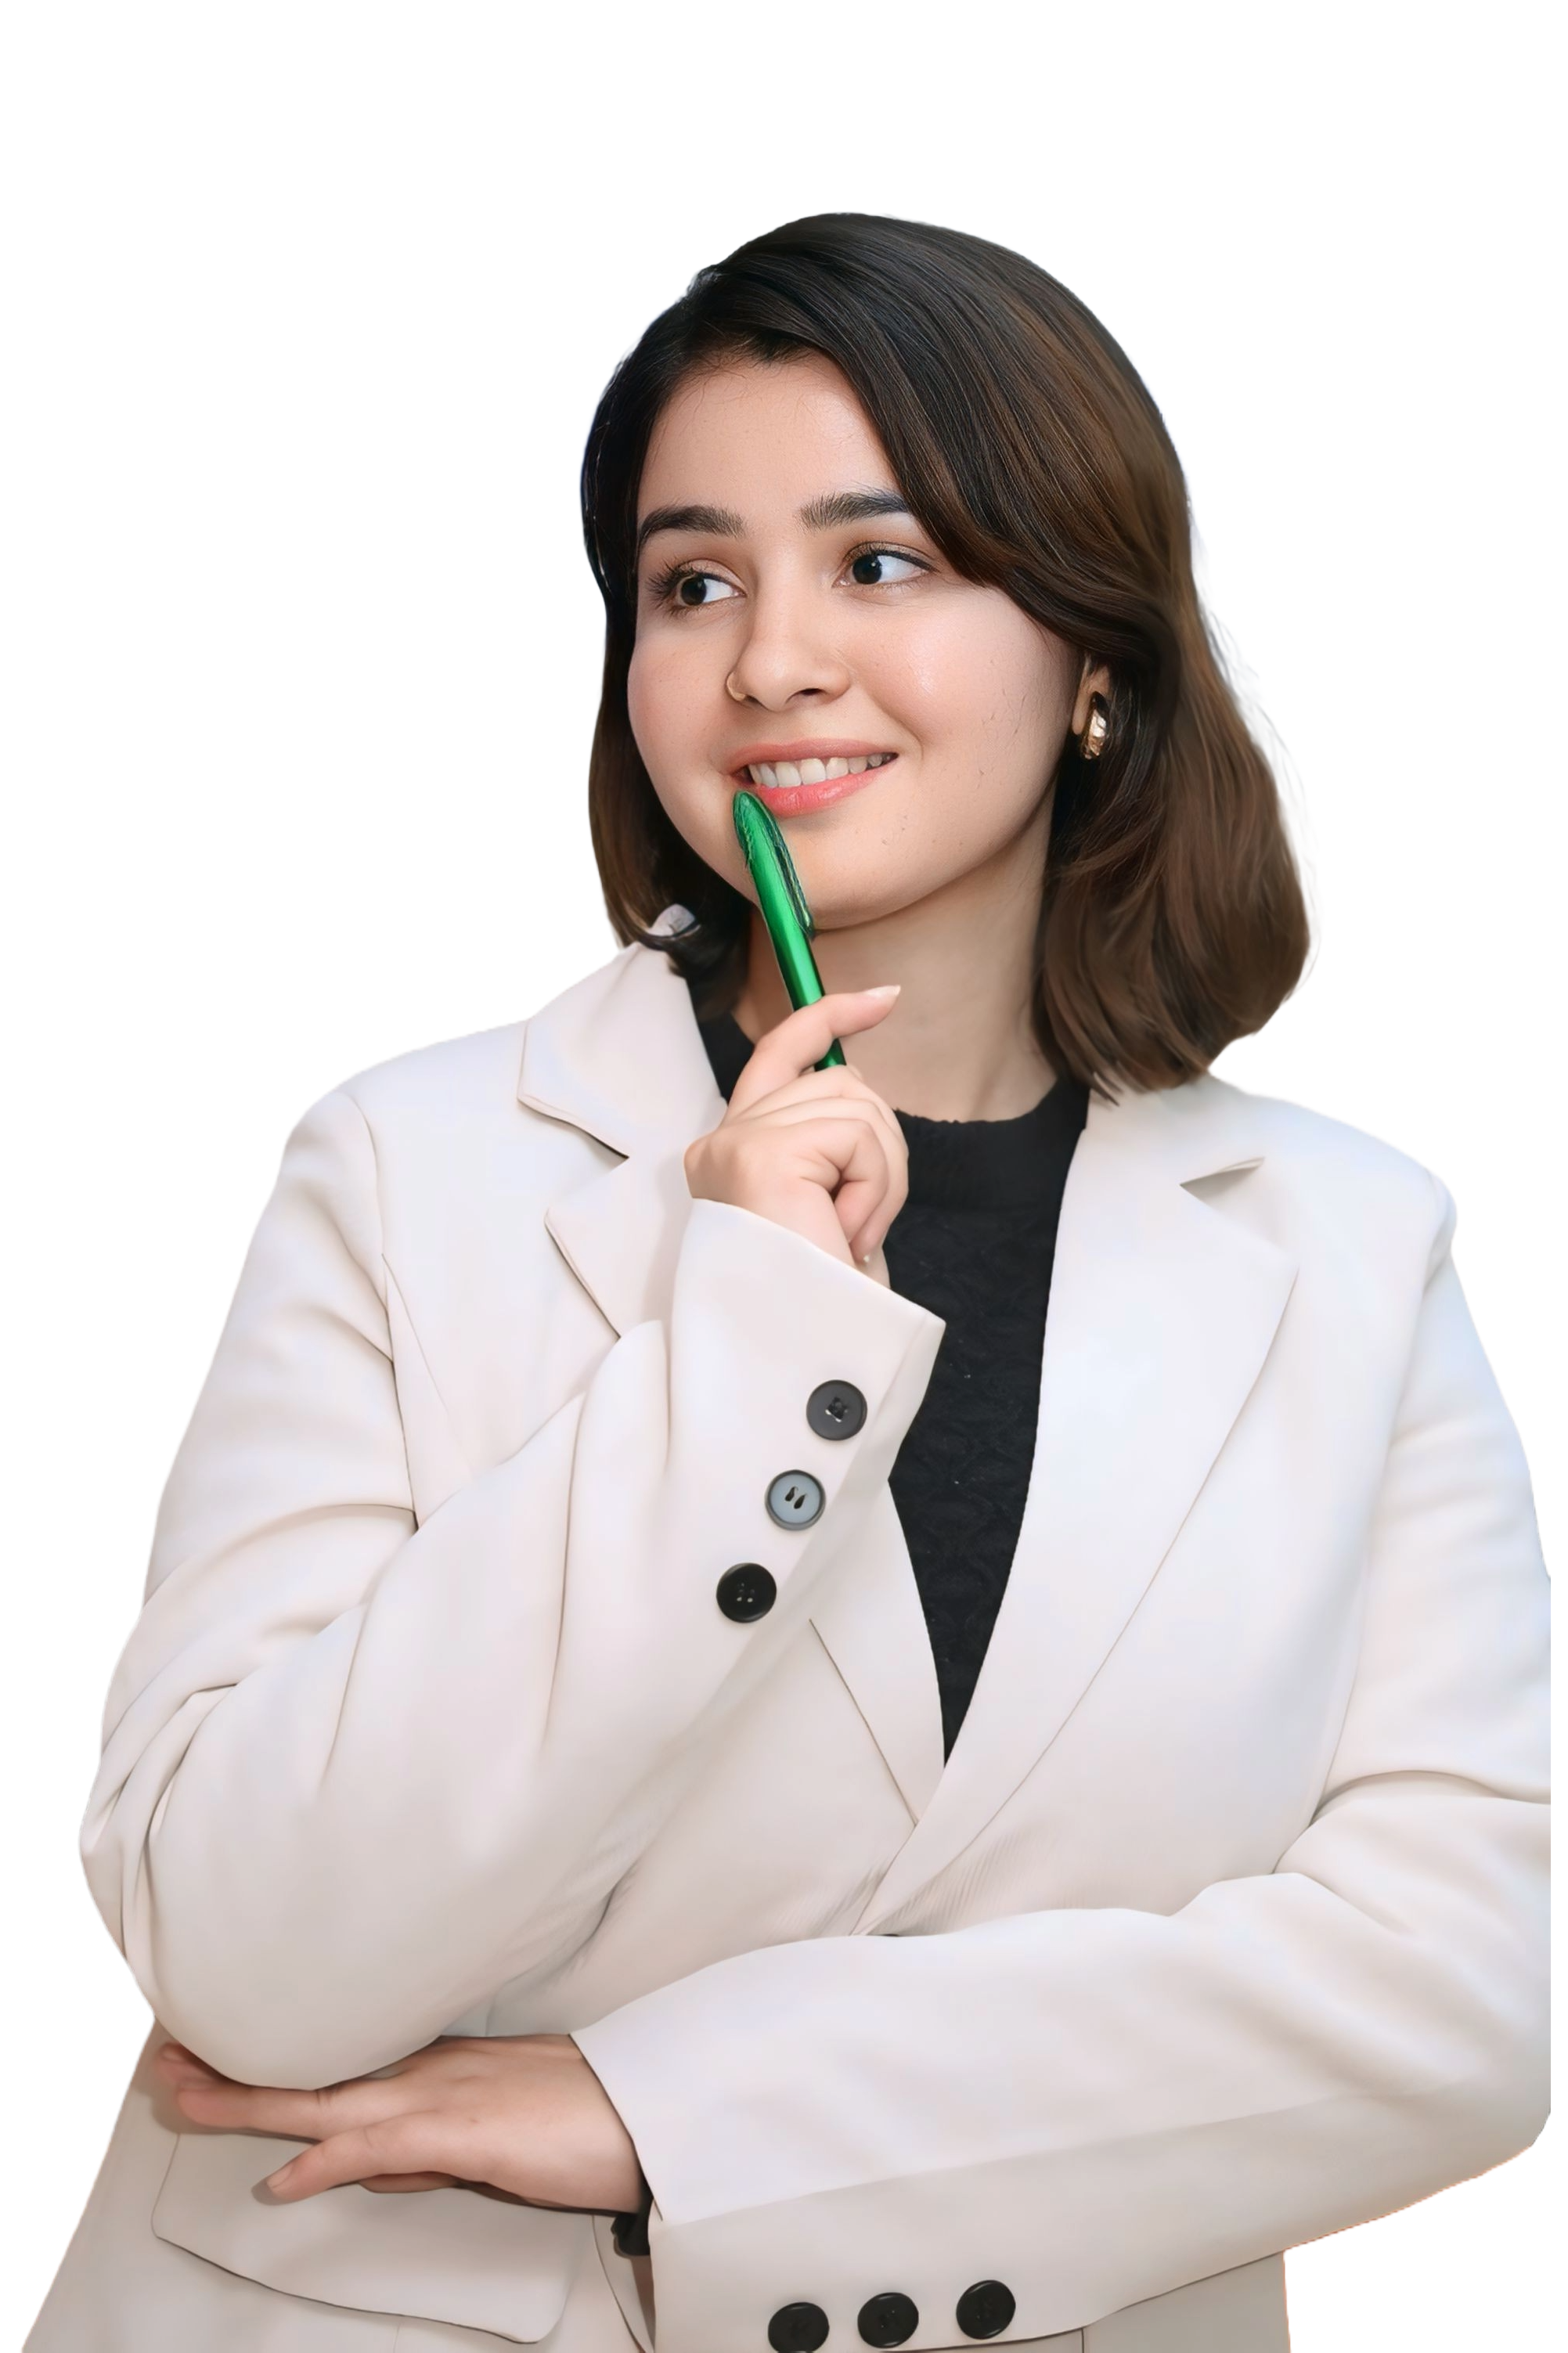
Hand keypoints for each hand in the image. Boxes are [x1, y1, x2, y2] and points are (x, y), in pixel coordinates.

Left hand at [154, 2032, 645, 2211]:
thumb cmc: (590, 2114)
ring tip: (189, 2097)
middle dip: (236, 2069)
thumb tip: (367, 2165)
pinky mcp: (464, 2130)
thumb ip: (428, 2146)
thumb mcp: (494, 2131)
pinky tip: (285, 2175)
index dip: (272, 2060)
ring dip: (251, 2099)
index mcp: (436, 2066)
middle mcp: (428, 2071)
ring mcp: (443, 2095)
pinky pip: (378, 2145)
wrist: (652, 2106)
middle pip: (313, 2070)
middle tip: (169, 2058)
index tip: (220, 2051)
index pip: (336, 2064)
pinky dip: (325, 2159)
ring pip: (326, 2097)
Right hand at [684, 987, 907, 1284]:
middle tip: (858, 1226)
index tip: (881, 999)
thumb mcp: (827, 1207)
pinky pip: (858, 1137)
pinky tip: (846, 1232)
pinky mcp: (761, 1155)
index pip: (781, 1052)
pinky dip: (874, 1187)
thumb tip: (857, 1080)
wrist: (801, 1361)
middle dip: (881, 1152)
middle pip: (843, 1083)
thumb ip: (830, 1142)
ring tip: (849, 1236)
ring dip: (880, 1178)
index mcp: (731, 1151)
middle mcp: (721, 1141)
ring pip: (859, 1107)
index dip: (830, 1016)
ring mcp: (736, 1144)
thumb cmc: (819, 1303)